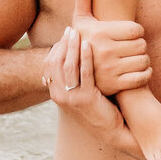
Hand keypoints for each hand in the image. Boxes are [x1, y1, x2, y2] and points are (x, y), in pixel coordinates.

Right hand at [44, 26, 138, 152]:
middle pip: (56, 63)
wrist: (111, 130)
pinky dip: (85, 57)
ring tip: (78, 33)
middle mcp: (58, 95)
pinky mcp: (84, 99)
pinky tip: (89, 46)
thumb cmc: (98, 106)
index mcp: (55, 92)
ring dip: (72, 47)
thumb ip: (74, 75)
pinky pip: (83, 74)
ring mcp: (70, 98)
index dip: (58, 47)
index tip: (67, 34)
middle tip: (71, 29)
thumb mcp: (82, 89)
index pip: (50, 64)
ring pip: (68, 66)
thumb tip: (72, 54)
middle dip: (63, 44)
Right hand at [69, 0, 151, 93]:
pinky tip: (137, 71)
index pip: (137, 29)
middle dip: (140, 46)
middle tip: (132, 48)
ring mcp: (111, 69)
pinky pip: (143, 77)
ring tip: (134, 59)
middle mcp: (105, 50)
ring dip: (143, 60)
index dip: (136, 32)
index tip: (129, 35)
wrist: (75, 78)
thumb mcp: (81, 21)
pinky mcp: (116, 85)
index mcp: (100, 33)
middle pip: (142, 45)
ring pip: (144, 60)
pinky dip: (145, 74)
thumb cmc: (83, 43)